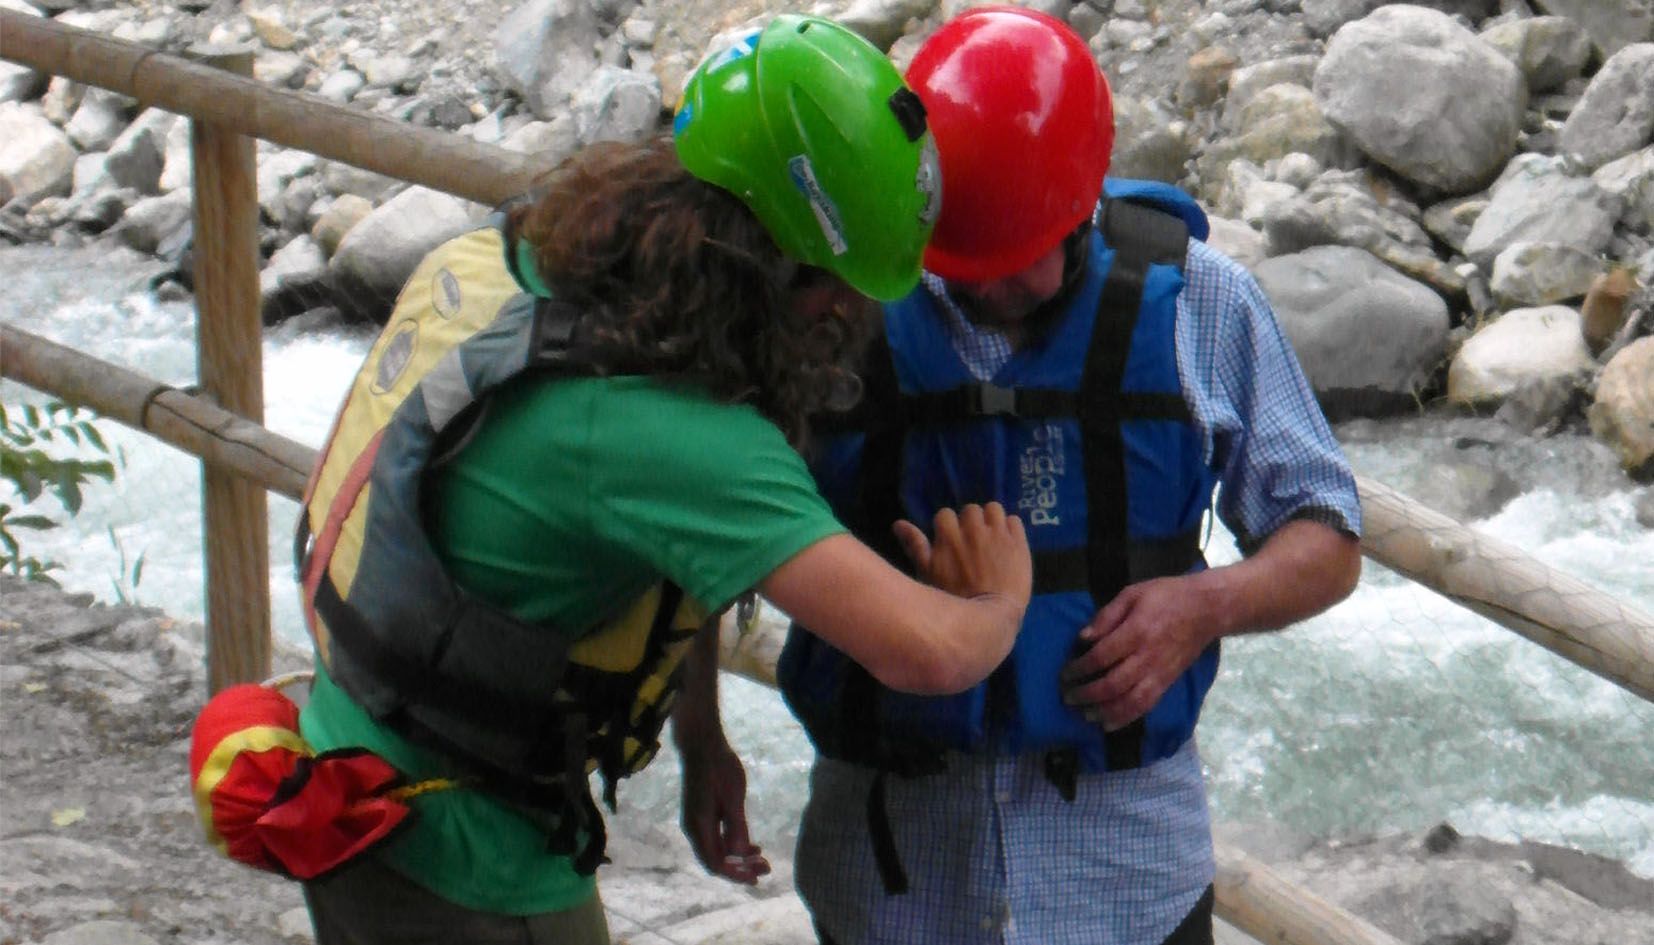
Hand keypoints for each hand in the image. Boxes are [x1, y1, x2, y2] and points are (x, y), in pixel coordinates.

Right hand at [678, 738, 769, 885]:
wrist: (702, 745)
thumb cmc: (718, 767)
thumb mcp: (733, 796)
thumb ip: (736, 826)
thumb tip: (740, 853)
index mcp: (699, 826)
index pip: (715, 862)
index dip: (735, 874)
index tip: (756, 877)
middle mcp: (695, 829)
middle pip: (716, 860)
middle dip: (740, 868)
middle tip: (766, 869)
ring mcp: (698, 822)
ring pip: (718, 850)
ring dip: (739, 857)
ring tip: (762, 858)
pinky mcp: (703, 814)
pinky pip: (718, 838)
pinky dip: (734, 844)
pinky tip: (751, 844)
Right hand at [893, 503, 1031, 607]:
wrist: (994, 616)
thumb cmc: (955, 598)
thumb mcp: (928, 574)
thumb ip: (915, 546)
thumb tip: (898, 524)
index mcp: (949, 535)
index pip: (945, 514)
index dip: (949, 528)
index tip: (953, 542)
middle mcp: (973, 528)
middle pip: (971, 510)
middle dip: (971, 523)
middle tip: (974, 542)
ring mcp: (998, 533)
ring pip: (994, 509)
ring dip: (992, 520)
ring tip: (993, 538)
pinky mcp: (1018, 541)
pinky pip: (1014, 520)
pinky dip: (1010, 529)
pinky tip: (1008, 544)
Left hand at [1059, 574, 1220, 730]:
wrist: (1207, 609)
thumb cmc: (1166, 596)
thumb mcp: (1133, 593)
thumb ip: (1106, 616)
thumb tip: (1083, 638)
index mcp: (1137, 632)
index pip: (1102, 657)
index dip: (1080, 668)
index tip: (1065, 674)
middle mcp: (1147, 658)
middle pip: (1113, 684)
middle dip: (1087, 694)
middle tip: (1068, 697)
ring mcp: (1159, 674)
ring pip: (1129, 702)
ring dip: (1104, 712)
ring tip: (1085, 715)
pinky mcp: (1168, 683)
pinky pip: (1146, 706)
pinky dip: (1126, 718)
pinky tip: (1108, 725)